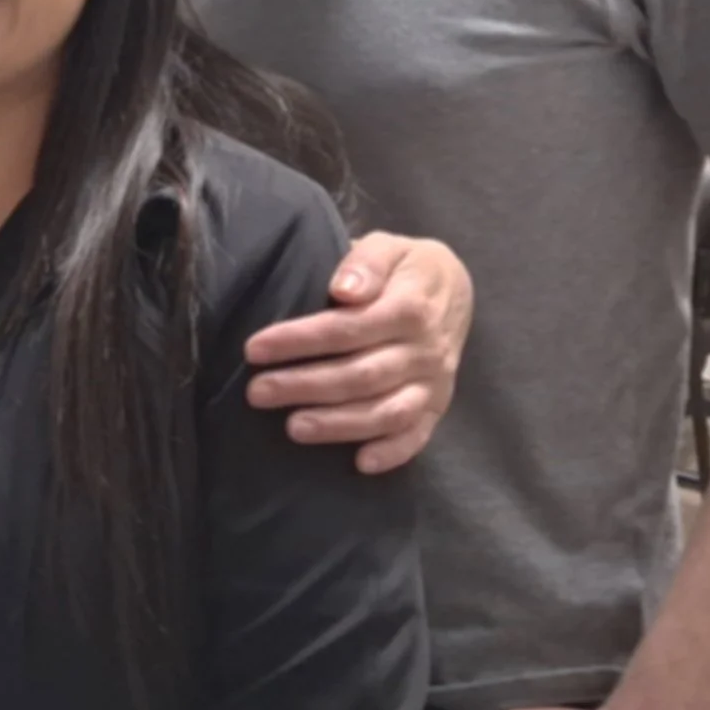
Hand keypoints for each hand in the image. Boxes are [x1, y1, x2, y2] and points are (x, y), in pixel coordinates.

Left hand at [241, 231, 472, 472]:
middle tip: (257, 392)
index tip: (255, 349)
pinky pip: (418, 434)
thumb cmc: (404, 265)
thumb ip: (367, 261)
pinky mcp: (437, 405)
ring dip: (338, 424)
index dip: (300, 341)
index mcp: (410, 308)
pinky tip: (359, 463)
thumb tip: (343, 289)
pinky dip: (392, 452)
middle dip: (305, 385)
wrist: (454, 288)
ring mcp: (434, 382)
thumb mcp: (389, 246)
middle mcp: (425, 350)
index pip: (349, 329)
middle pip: (361, 375)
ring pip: (386, 411)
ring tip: (292, 428)